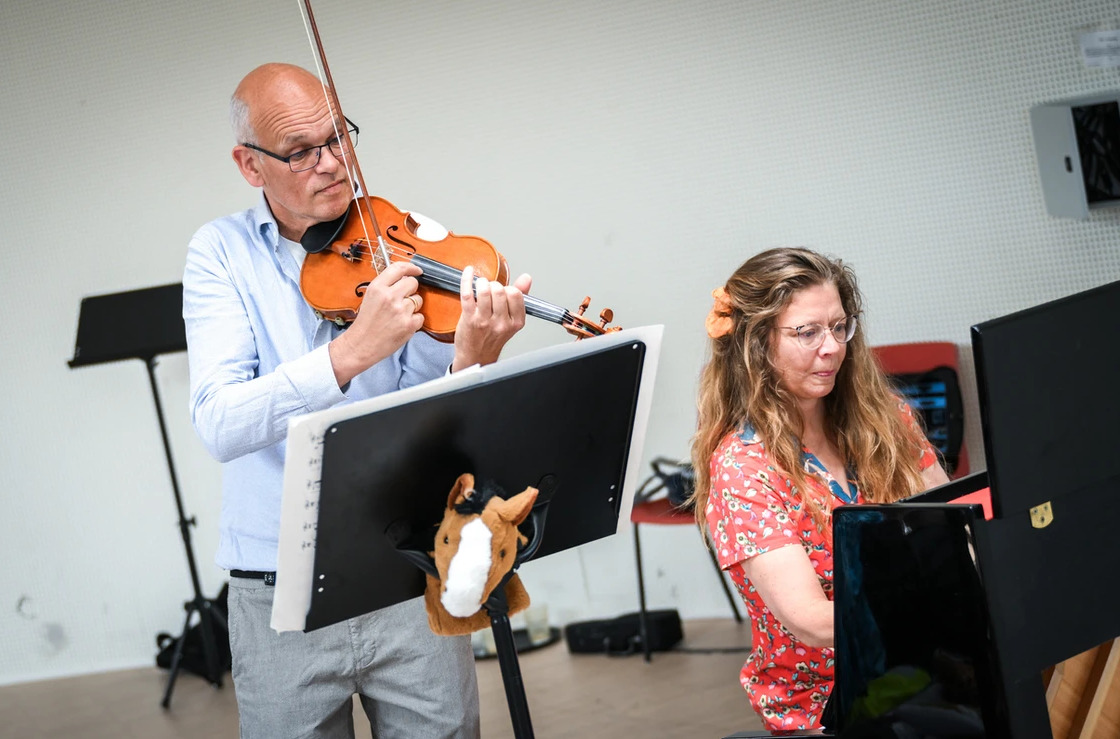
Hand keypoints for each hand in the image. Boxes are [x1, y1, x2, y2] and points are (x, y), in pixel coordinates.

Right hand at [329, 261, 424, 386]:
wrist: (361, 345)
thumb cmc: (366, 322)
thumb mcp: (370, 297)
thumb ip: (386, 286)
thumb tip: (405, 277)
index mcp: (377, 287)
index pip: (399, 268)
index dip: (411, 267)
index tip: (417, 270)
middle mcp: (389, 297)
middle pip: (413, 283)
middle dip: (411, 289)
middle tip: (403, 299)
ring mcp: (400, 310)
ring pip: (418, 300)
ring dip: (412, 307)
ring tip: (398, 315)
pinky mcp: (409, 324)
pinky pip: (420, 316)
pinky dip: (414, 321)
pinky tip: (402, 325)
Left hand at [451, 265, 531, 371]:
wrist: (475, 357)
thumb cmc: (492, 338)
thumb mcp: (511, 320)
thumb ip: (521, 297)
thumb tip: (526, 278)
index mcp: (516, 322)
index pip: (516, 294)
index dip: (508, 288)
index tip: (503, 291)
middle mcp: (501, 323)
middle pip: (500, 291)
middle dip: (494, 285)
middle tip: (490, 290)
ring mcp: (484, 321)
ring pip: (485, 291)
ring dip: (482, 283)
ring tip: (481, 285)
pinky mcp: (469, 319)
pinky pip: (468, 294)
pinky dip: (467, 279)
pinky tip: (469, 272)